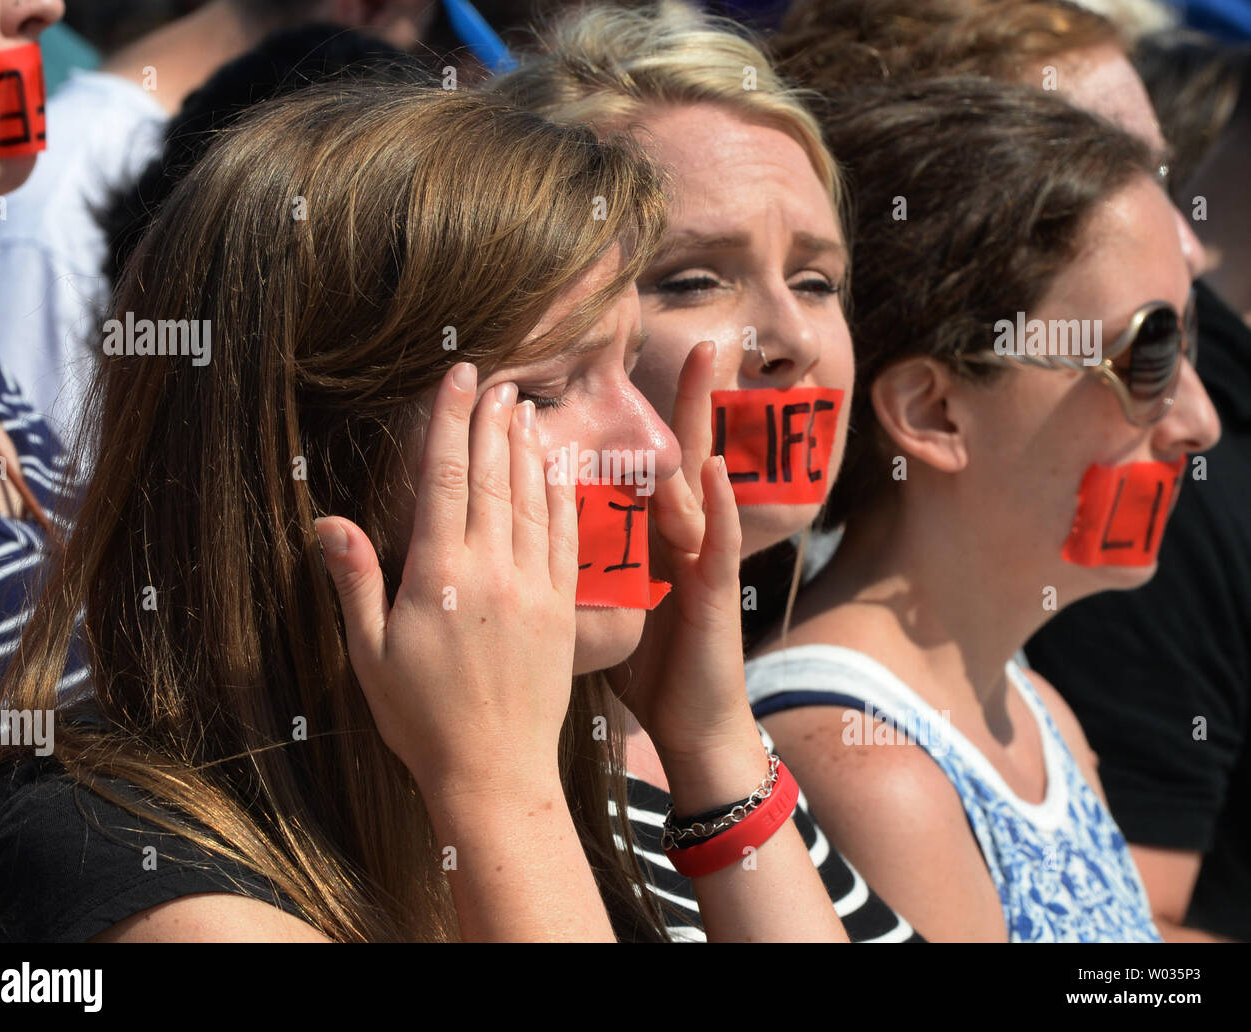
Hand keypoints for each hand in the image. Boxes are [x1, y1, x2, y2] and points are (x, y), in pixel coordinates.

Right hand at [315, 364, 578, 799]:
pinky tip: (559, 467)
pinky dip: (563, 495)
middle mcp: (491, 570)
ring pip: (532, 499)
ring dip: (527, 450)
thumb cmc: (422, 719)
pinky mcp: (562, 608)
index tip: (457, 379)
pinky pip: (565, 537)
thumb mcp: (370, 654)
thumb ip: (356, 581)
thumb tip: (327, 521)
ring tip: (523, 410)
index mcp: (440, 575)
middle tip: (494, 381)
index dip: (450, 422)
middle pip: (492, 477)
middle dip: (490, 423)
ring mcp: (533, 587)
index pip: (445, 478)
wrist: (494, 771)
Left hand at [613, 341, 757, 761]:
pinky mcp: (716, 592)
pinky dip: (721, 504)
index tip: (627, 371)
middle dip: (687, 400)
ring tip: (708, 367)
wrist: (692, 725)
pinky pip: (718, 540)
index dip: (636, 420)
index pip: (642, 465)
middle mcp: (680, 537)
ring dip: (703, 425)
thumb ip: (591, 562)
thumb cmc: (650, 670)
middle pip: (678, 455)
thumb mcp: (611, 608)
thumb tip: (547, 531)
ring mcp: (701, 559)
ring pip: (699, 481)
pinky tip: (716, 468)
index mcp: (650, 538)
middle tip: (698, 342)